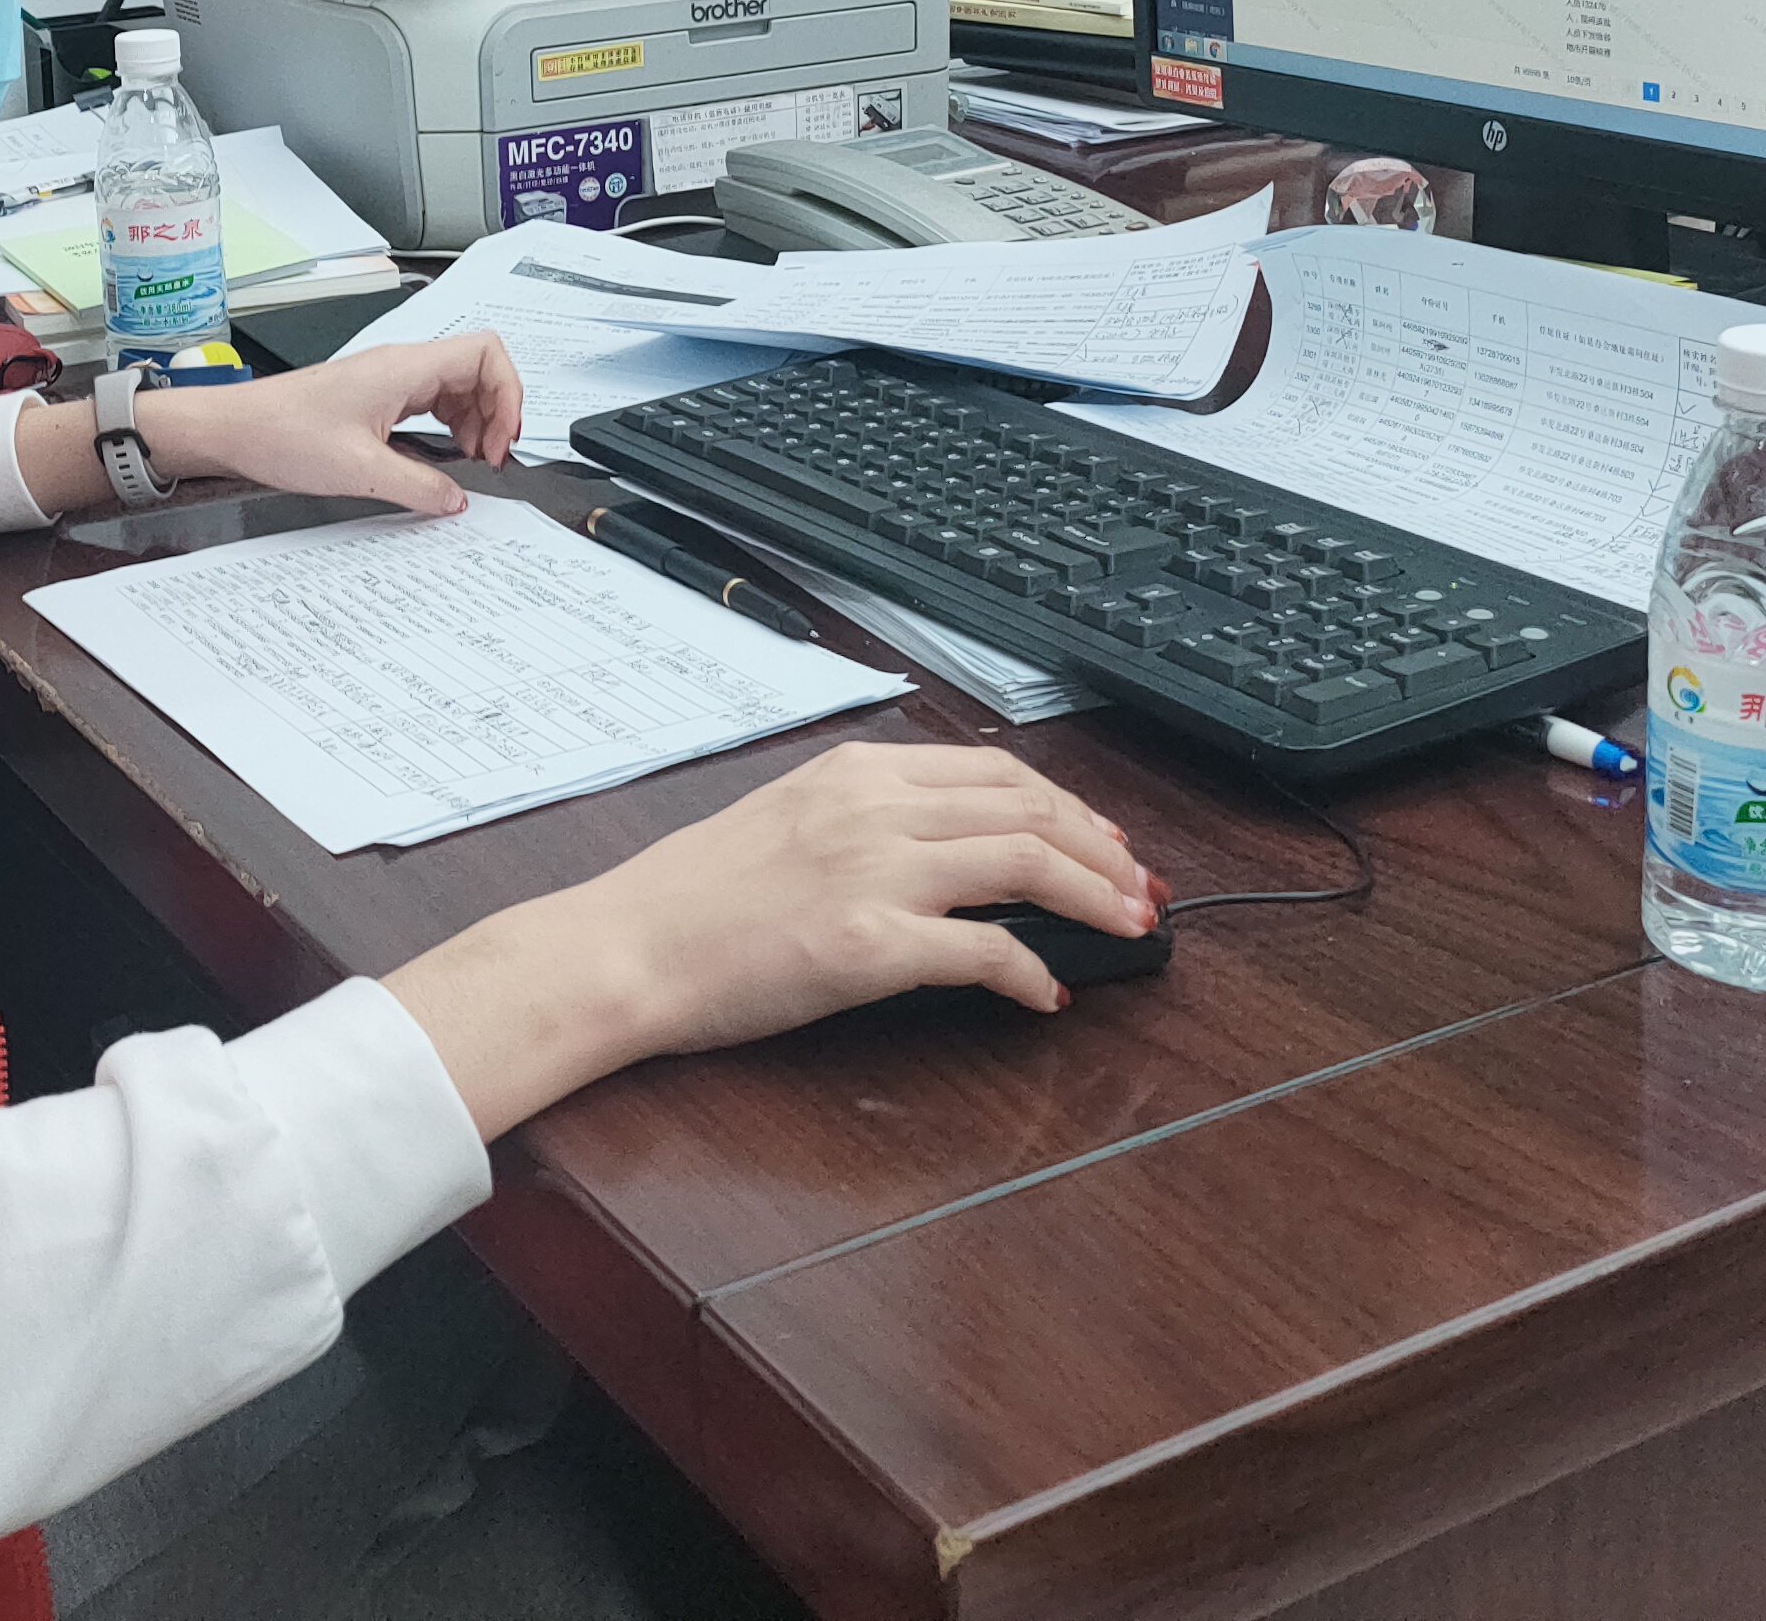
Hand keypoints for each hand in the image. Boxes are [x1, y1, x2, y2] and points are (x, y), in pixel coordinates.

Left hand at [136, 336, 524, 516]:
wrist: (233, 429)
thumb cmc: (281, 434)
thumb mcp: (359, 471)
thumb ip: (419, 486)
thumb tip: (458, 499)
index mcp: (403, 368)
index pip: (486, 352)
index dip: (509, 393)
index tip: (501, 440)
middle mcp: (400, 366)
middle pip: (478, 370)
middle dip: (496, 413)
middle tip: (489, 459)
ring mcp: (389, 380)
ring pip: (457, 386)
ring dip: (474, 422)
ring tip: (469, 463)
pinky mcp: (377, 397)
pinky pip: (431, 402)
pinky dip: (448, 427)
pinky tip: (440, 457)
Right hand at [385, 742, 1163, 1138]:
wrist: (625, 948)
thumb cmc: (690, 900)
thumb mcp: (783, 822)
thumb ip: (860, 820)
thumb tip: (940, 850)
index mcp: (853, 772)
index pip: (994, 771)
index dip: (1066, 806)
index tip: (1100, 838)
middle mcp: (872, 807)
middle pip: (1027, 808)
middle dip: (1100, 847)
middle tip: (1140, 886)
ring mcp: (873, 872)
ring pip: (1024, 862)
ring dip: (1092, 895)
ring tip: (1127, 927)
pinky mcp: (867, 945)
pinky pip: (984, 950)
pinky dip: (1032, 970)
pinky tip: (1048, 994)